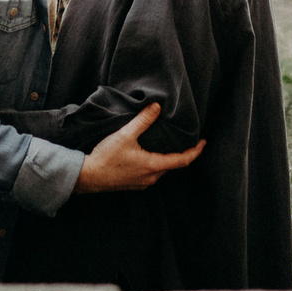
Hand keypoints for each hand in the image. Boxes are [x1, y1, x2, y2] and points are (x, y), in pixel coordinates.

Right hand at [74, 102, 203, 193]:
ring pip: (161, 169)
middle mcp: (151, 177)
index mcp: (153, 165)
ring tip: (168, 144)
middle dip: (181, 153)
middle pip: (173, 165)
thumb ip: (143, 120)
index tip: (203, 142)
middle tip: (185, 140)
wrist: (88, 177)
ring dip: (167, 158)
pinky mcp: (134, 184)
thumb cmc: (106, 157)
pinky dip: (156, 163)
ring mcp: (143, 183)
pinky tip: (149, 154)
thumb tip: (157, 106)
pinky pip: (151, 174)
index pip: (182, 160)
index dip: (195, 151)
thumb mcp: (125, 135)